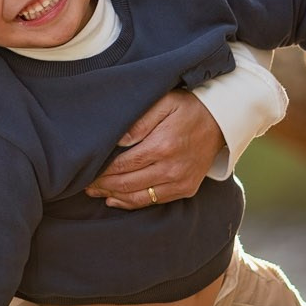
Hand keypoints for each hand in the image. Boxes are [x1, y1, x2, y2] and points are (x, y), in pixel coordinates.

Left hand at [86, 90, 221, 208]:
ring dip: (114, 196)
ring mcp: (180, 182)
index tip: (86, 171)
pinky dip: (132, 203)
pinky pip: (154, 201)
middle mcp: (171, 168)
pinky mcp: (186, 189)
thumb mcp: (164, 102)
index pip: (123, 165)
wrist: (221, 121)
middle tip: (84, 184)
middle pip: (127, 183)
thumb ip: (139, 121)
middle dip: (103, 185)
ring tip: (95, 192)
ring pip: (138, 197)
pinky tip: (116, 199)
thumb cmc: (188, 107)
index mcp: (162, 146)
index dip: (102, 171)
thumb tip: (118, 140)